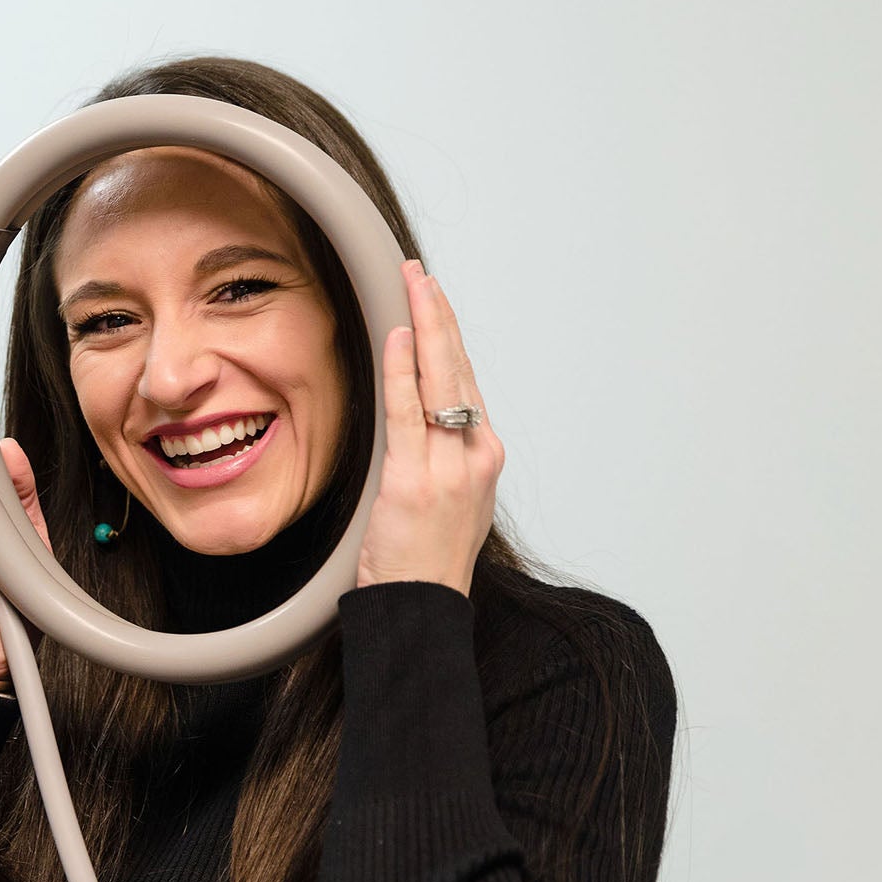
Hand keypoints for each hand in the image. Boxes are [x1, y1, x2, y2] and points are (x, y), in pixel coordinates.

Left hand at [356, 260, 502, 596]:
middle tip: (421, 275)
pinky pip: (407, 411)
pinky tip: (397, 336)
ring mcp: (449, 465)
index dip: (447, 337)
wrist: (423, 606)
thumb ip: (444, 454)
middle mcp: (474, 455)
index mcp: (483, 456)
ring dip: (424, 325)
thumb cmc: (429, 558)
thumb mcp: (452, 498)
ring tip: (412, 284)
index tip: (432, 302)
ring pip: (439, 379)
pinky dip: (403, 369)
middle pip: (458, 368)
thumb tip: (427, 417)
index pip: (465, 382)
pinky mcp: (416, 478)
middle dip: (438, 315)